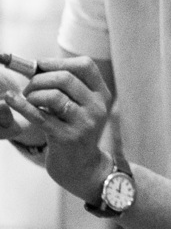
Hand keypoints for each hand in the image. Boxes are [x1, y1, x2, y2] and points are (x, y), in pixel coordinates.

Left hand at [3, 56, 113, 199]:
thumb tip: (35, 67)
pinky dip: (22, 106)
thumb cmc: (74, 131)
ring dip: (31, 94)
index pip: (85, 65)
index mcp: (102, 95)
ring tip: (26, 100)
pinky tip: (11, 100)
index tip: (38, 65)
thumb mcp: (80, 107)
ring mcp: (84, 123)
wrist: (81, 167)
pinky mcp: (67, 138)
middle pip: (65, 78)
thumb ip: (67, 88)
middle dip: (39, 78)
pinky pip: (40, 116)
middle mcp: (97, 107)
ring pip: (53, 96)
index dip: (58, 62)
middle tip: (27, 88)